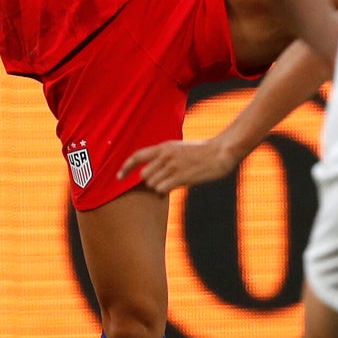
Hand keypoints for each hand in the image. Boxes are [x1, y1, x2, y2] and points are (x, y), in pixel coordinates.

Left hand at [118, 138, 239, 193]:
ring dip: (160, 187)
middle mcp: (165, 155)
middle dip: (151, 181)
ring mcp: (173, 165)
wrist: (221, 152)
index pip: (137, 156)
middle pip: (144, 175)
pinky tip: (176, 186)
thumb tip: (151, 171)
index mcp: (164, 147)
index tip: (117, 177)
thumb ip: (165, 157)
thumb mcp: (179, 149)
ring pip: (152, 184)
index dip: (125, 167)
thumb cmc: (202, 152)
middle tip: (165, 181)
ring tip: (175, 181)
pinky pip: (162, 188)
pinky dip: (165, 190)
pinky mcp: (181, 176)